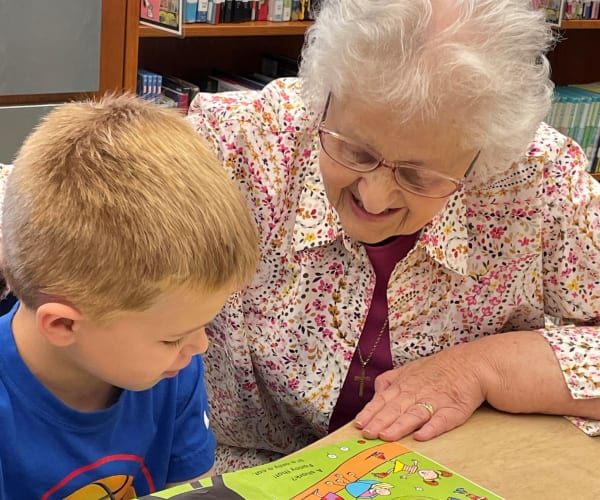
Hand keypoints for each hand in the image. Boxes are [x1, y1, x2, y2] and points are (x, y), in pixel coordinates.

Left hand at [354, 341, 487, 440]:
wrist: (471, 364)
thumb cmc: (438, 369)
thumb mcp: (410, 369)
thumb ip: (390, 381)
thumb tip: (375, 393)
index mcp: (405, 384)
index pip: (383, 399)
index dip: (371, 412)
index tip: (359, 423)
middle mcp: (417, 392)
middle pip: (396, 408)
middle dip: (380, 421)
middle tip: (367, 434)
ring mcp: (435, 401)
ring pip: (415, 414)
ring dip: (400, 426)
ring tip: (387, 436)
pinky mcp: (454, 410)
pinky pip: (442, 420)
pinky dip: (431, 428)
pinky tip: (421, 437)